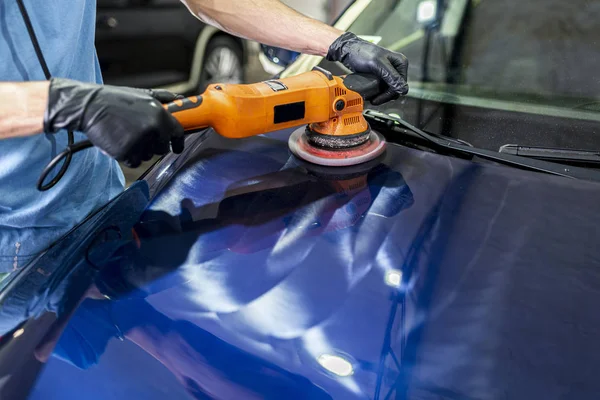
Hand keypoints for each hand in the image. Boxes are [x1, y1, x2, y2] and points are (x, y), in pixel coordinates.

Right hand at [43, 79, 184, 167]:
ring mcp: (139, 141)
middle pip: (163, 148)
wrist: (88, 106)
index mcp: (159, 115)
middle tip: (140, 136)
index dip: (178, 142)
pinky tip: (119, 143)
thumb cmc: (114, 100)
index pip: (178, 133)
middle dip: (154, 146)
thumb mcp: (142, 94)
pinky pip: (134, 162)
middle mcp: (152, 129)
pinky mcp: (125, 152)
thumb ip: (164, 98)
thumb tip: (181, 98)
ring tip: (126, 135)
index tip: (177, 147)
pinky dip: (128, 157)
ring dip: (140, 151)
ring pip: (148, 156)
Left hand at [327, 32, 408, 104]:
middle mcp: (397, 67)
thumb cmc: (361, 52)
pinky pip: (383, 88)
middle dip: (385, 96)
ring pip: (390, 90)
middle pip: (396, 89)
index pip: (401, 85)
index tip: (378, 98)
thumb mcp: (376, 64)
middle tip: (374, 100)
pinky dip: (378, 93)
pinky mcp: (382, 75)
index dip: (390, 94)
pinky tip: (371, 94)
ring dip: (382, 96)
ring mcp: (390, 72)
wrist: (349, 50)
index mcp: (400, 63)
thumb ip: (390, 76)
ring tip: (371, 98)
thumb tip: (402, 89)